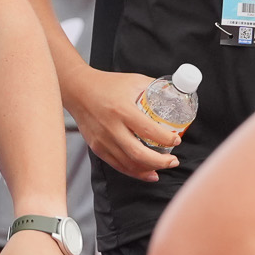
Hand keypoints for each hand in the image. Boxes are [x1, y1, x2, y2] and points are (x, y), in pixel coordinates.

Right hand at [67, 65, 184, 182]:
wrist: (78, 89)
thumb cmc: (107, 84)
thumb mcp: (134, 81)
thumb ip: (155, 89)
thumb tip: (176, 97)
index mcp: (122, 109)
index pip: (148, 130)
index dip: (166, 139)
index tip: (176, 140)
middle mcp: (111, 127)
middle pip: (138, 153)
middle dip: (161, 161)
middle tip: (174, 160)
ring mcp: (102, 139)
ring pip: (128, 163)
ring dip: (149, 169)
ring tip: (164, 166)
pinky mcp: (96, 146)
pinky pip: (117, 165)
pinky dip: (134, 172)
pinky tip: (148, 173)